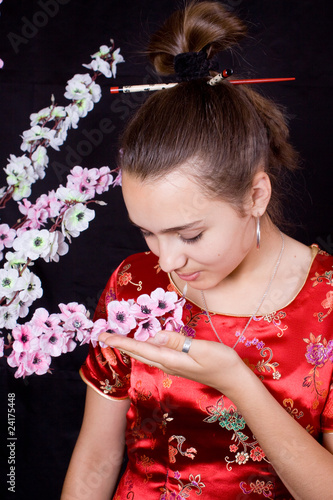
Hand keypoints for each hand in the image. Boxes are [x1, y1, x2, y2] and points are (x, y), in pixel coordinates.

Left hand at [98, 330, 247, 394]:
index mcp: (170, 359)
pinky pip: (154, 354)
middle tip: (102, 335)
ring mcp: (172, 365)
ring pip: (145, 354)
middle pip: (138, 352)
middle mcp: (167, 363)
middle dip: (119, 344)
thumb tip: (155, 336)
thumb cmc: (221, 362)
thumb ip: (177, 342)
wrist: (233, 380)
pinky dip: (141, 347)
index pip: (140, 348)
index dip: (121, 341)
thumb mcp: (200, 348)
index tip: (104, 336)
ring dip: (128, 346)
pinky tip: (140, 343)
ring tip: (115, 338)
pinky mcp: (177, 363)